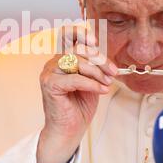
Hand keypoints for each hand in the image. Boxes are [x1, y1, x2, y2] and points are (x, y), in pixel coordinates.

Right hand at [36, 26, 117, 162]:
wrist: (70, 129)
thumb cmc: (79, 105)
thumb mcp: (91, 80)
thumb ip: (94, 66)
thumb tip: (107, 57)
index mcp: (62, 58)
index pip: (66, 34)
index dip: (80, 33)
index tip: (95, 41)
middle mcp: (53, 62)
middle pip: (78, 49)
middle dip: (99, 60)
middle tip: (112, 72)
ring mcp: (49, 72)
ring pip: (76, 61)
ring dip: (97, 72)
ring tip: (107, 83)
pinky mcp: (50, 84)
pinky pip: (74, 78)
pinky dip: (91, 83)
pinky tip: (101, 90)